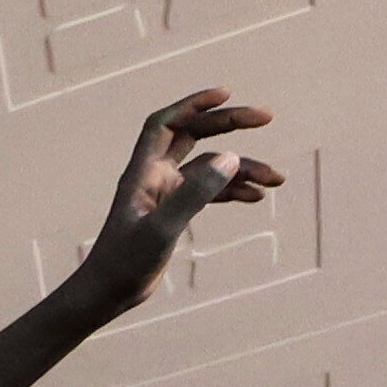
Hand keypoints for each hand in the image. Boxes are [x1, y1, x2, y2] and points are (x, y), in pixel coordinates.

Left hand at [71, 90, 279, 314]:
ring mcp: (166, 194)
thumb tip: (231, 157)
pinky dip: (233, 190)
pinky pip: (210, 191)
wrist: (109, 293)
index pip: (166, 123)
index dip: (194, 103)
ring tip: (278, 179)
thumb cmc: (126, 262)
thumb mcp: (162, 228)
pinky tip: (258, 196)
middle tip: (267, 117)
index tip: (227, 94)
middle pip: (194, 135)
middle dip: (229, 123)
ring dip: (243, 168)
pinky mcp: (175, 212)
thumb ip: (195, 193)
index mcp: (144, 172)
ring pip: (210, 167)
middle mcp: (154, 176)